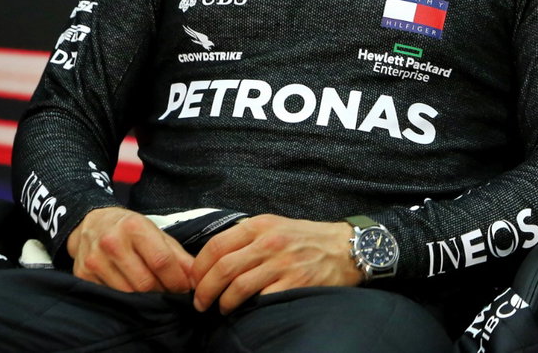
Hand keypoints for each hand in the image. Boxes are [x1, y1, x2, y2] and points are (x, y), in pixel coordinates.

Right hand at [65, 206, 195, 293]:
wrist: (90, 223)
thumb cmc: (129, 228)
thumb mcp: (155, 232)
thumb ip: (177, 255)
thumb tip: (195, 279)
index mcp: (134, 227)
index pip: (161, 261)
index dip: (177, 280)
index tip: (185, 289)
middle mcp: (112, 243)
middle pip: (144, 282)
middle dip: (162, 292)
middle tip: (170, 294)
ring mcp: (95, 261)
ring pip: (128, 294)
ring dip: (146, 300)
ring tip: (154, 294)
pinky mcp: (83, 276)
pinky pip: (111, 297)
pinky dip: (126, 301)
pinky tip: (133, 295)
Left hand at [191, 214, 359, 312]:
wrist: (344, 248)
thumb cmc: (306, 239)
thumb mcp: (275, 226)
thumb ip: (247, 236)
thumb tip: (214, 258)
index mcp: (260, 226)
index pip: (216, 246)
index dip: (198, 267)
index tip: (193, 281)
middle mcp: (269, 242)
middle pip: (222, 268)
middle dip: (204, 290)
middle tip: (200, 303)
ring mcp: (282, 263)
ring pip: (237, 286)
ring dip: (222, 303)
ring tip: (221, 309)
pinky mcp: (295, 283)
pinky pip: (261, 299)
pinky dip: (247, 308)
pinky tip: (245, 311)